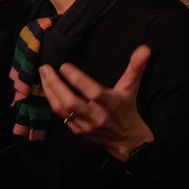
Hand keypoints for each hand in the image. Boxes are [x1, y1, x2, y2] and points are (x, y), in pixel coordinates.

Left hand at [39, 45, 155, 161]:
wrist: (126, 139)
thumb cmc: (127, 108)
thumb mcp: (131, 87)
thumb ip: (136, 67)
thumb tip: (144, 48)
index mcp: (110, 103)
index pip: (91, 91)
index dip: (77, 79)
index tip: (64, 66)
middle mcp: (96, 116)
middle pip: (71, 102)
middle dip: (55, 85)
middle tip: (45, 68)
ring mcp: (85, 125)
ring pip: (62, 109)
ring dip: (50, 92)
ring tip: (43, 75)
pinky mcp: (77, 131)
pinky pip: (61, 116)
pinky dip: (52, 101)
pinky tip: (47, 88)